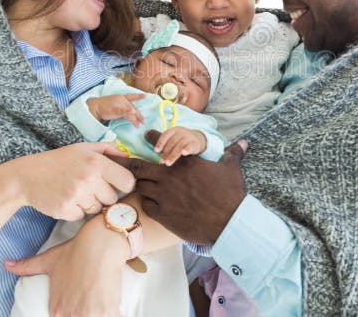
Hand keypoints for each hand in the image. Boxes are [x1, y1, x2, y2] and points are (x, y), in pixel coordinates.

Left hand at [4, 216, 127, 316]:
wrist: (100, 243)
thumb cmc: (75, 251)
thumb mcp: (49, 260)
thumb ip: (27, 266)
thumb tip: (6, 264)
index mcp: (56, 309)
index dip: (73, 312)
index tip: (79, 306)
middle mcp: (70, 314)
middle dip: (86, 313)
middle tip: (90, 303)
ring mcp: (89, 314)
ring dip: (99, 312)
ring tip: (101, 304)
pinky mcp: (108, 311)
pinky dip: (113, 314)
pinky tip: (112, 308)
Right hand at [9, 142, 134, 220]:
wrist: (27, 176)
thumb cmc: (59, 161)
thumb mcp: (83, 148)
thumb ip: (107, 149)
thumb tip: (129, 157)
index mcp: (97, 162)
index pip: (128, 181)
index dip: (124, 185)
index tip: (116, 184)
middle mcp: (89, 179)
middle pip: (113, 199)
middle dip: (104, 195)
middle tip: (90, 187)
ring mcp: (76, 195)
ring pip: (97, 209)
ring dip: (89, 204)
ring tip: (76, 192)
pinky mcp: (65, 210)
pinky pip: (81, 217)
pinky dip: (75, 211)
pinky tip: (66, 199)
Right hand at [87, 94, 145, 126]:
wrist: (95, 106)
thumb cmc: (106, 106)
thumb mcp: (116, 105)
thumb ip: (124, 109)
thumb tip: (132, 113)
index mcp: (122, 98)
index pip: (132, 96)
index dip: (139, 96)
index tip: (146, 96)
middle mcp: (122, 100)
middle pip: (133, 108)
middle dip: (139, 116)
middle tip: (143, 122)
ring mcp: (118, 104)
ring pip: (129, 111)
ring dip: (135, 119)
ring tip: (138, 125)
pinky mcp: (114, 109)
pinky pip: (122, 111)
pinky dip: (128, 112)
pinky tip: (131, 113)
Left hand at [114, 140, 248, 243]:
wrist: (228, 222)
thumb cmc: (230, 194)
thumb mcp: (232, 169)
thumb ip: (233, 154)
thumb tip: (244, 143)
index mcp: (183, 160)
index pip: (160, 142)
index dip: (151, 137)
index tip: (145, 134)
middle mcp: (168, 175)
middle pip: (137, 167)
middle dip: (124, 163)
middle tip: (113, 160)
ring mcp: (163, 195)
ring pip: (140, 186)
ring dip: (138, 185)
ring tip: (133, 185)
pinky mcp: (162, 214)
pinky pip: (145, 205)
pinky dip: (145, 202)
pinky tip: (149, 203)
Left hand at [153, 127, 206, 165]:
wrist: (197, 139)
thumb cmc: (180, 141)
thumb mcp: (173, 139)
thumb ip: (165, 145)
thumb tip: (155, 152)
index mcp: (174, 130)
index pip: (166, 135)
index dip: (160, 143)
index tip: (156, 151)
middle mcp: (181, 132)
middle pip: (172, 142)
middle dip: (166, 152)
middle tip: (162, 161)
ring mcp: (188, 137)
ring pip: (179, 146)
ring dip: (173, 155)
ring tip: (168, 163)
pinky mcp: (195, 144)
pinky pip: (190, 146)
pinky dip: (187, 149)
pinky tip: (183, 153)